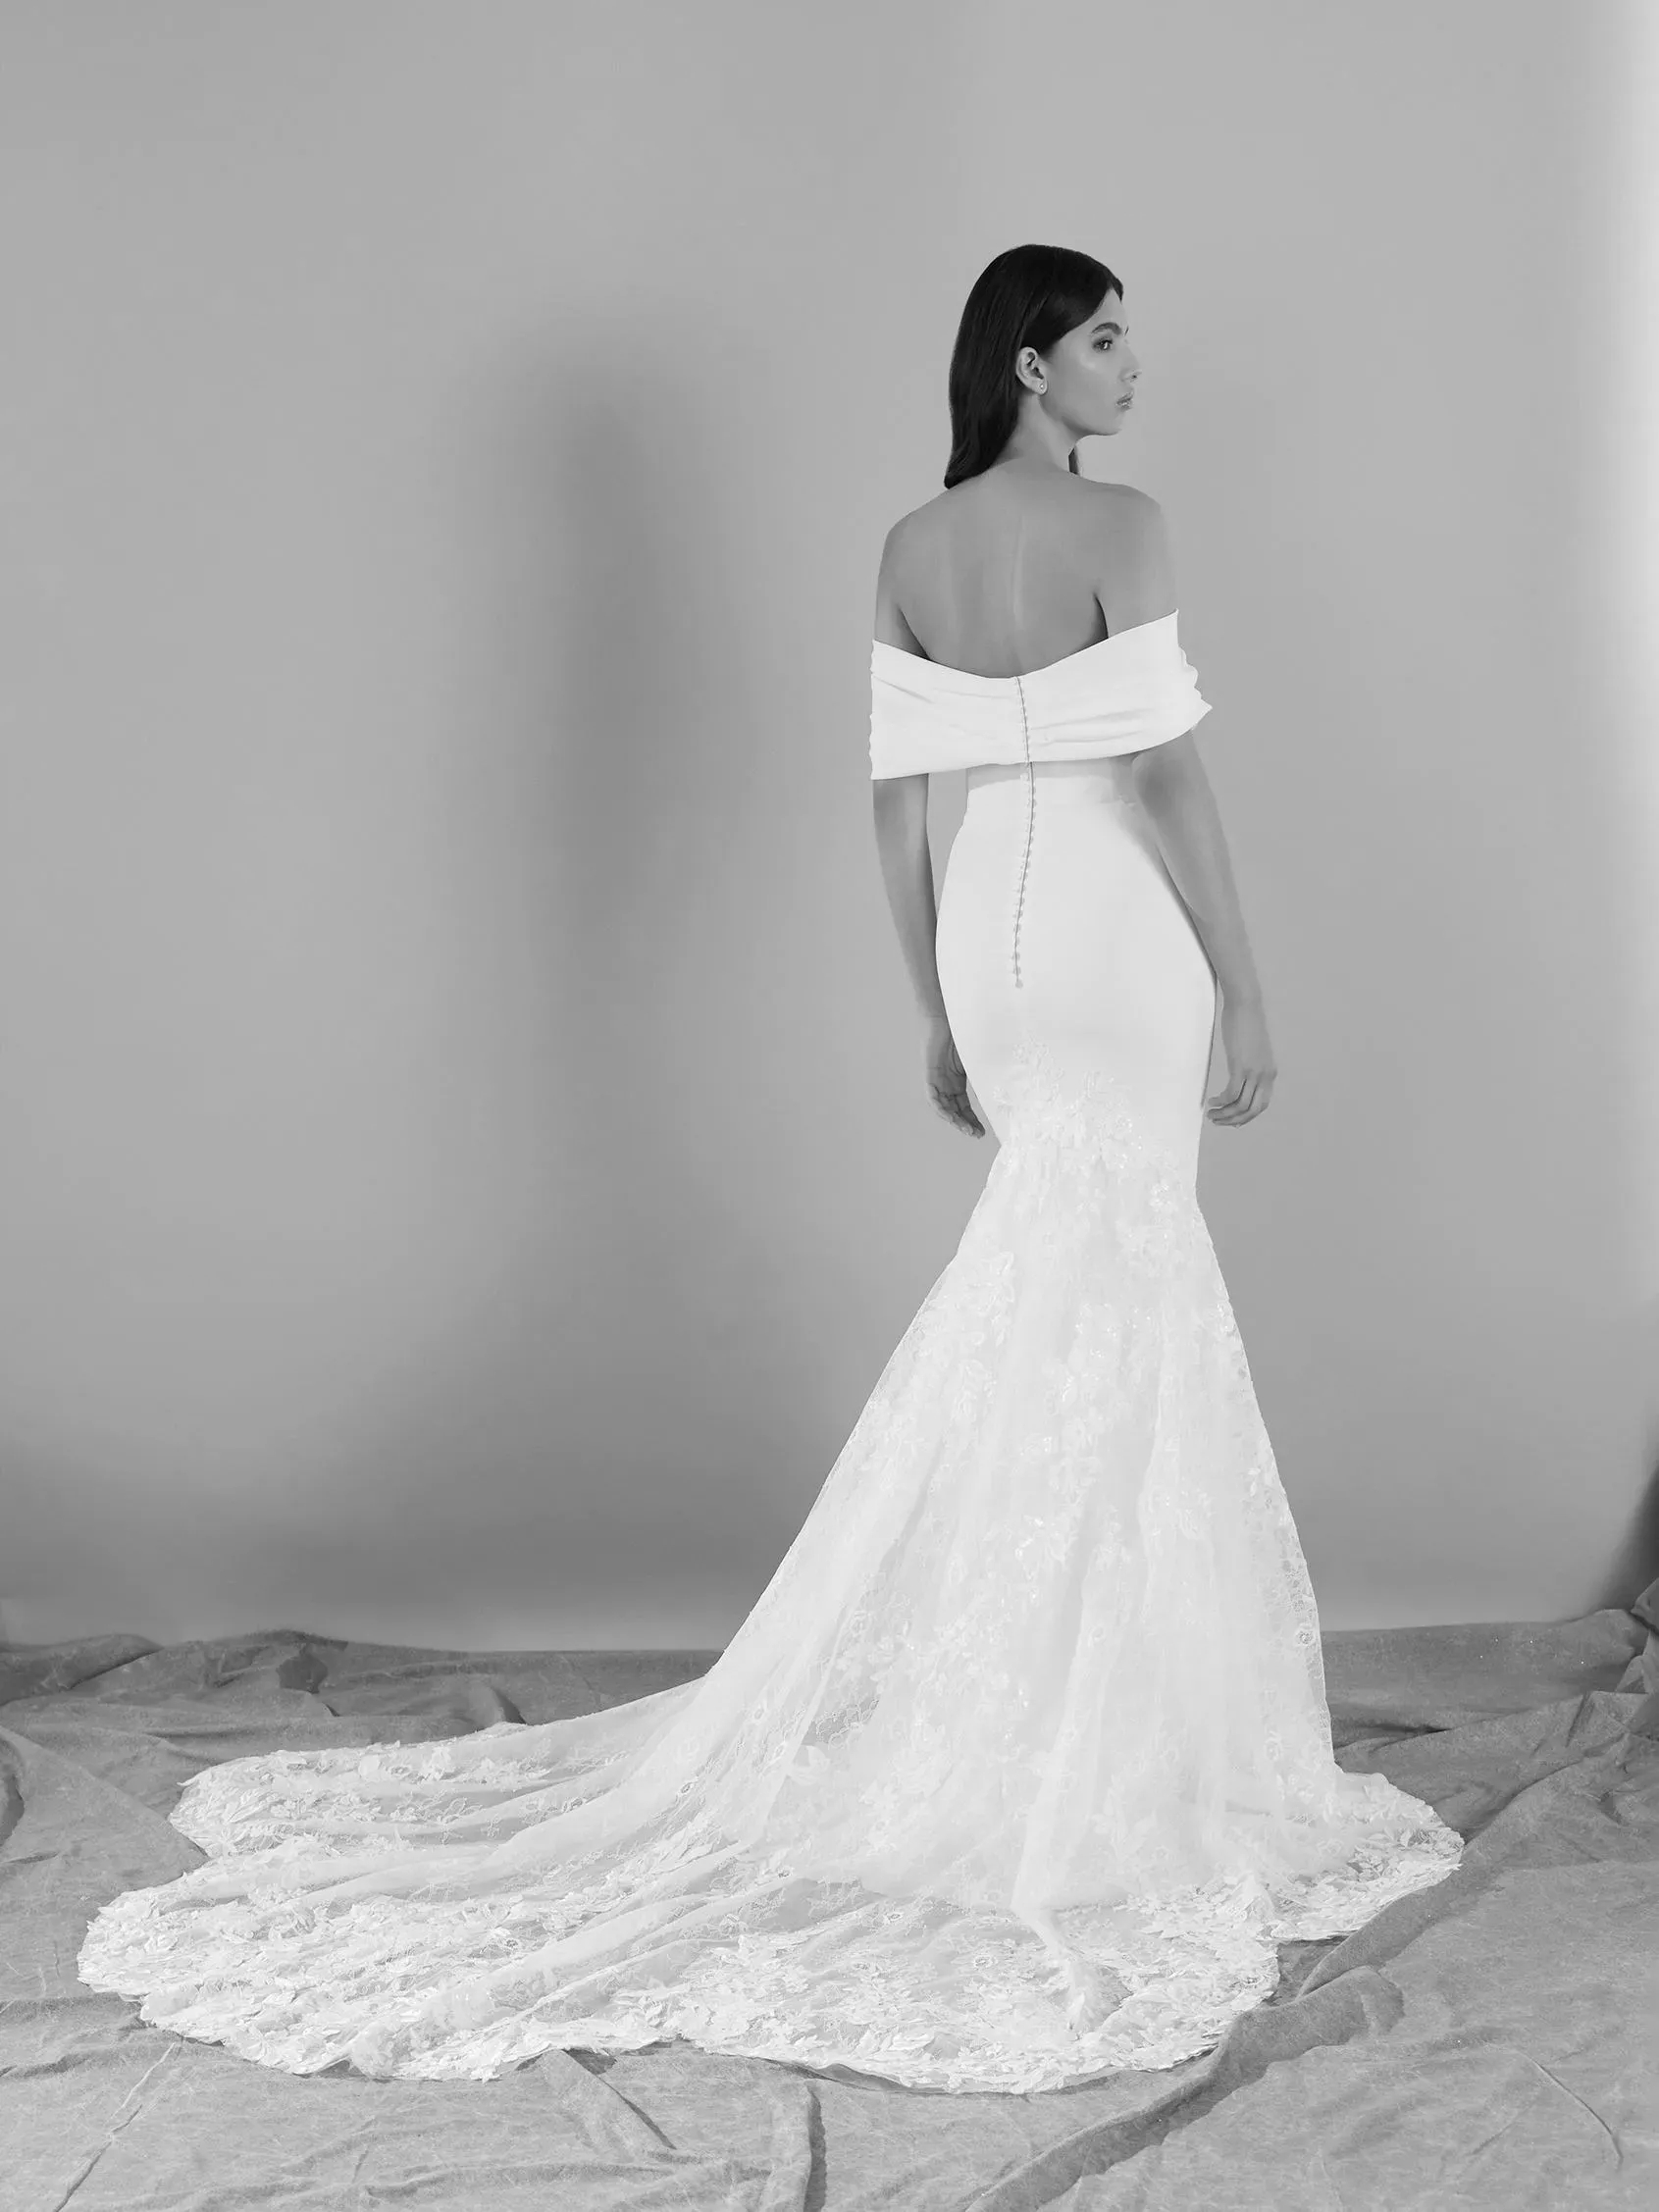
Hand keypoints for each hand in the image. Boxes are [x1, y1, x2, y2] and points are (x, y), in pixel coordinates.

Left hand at [924, 1016, 984, 1136]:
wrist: (950, 1014)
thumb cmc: (965, 1031)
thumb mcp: (982, 1056)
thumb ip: (991, 1069)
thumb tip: (1018, 1077)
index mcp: (958, 1079)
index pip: (964, 1105)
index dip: (972, 1119)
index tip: (983, 1131)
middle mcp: (947, 1082)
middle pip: (955, 1110)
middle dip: (966, 1124)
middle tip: (978, 1135)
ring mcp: (938, 1079)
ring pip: (944, 1108)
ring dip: (956, 1121)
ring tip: (968, 1131)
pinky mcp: (930, 1075)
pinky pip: (933, 1099)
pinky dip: (942, 1110)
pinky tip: (951, 1118)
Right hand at [1206, 998, 1275, 1125]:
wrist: (1245, 1004)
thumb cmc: (1245, 1022)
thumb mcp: (1253, 1049)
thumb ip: (1251, 1064)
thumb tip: (1241, 1072)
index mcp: (1270, 1073)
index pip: (1262, 1105)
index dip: (1247, 1117)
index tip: (1231, 1120)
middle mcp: (1266, 1075)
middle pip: (1253, 1110)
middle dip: (1234, 1120)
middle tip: (1217, 1120)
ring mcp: (1255, 1071)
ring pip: (1241, 1105)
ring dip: (1224, 1114)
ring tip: (1211, 1114)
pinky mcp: (1241, 1066)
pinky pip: (1232, 1093)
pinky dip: (1221, 1101)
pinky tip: (1211, 1101)